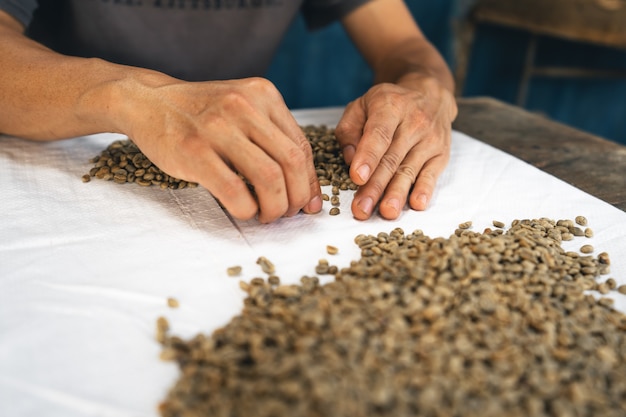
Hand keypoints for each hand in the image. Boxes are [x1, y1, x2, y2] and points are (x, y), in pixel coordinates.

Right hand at [120, 76, 321, 222]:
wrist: (148, 101)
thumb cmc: (201, 113)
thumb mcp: (243, 110)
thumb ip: (272, 139)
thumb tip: (306, 188)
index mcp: (263, 94)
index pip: (301, 146)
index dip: (310, 181)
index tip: (309, 202)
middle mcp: (244, 106)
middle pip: (291, 163)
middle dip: (297, 197)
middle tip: (288, 213)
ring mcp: (218, 127)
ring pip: (269, 178)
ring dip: (275, 207)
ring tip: (267, 215)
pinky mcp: (194, 151)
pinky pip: (234, 191)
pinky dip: (247, 209)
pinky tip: (245, 211)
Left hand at [335, 75, 456, 219]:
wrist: (431, 96)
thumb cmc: (388, 105)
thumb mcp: (362, 106)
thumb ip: (349, 130)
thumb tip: (349, 159)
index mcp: (390, 106)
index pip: (379, 134)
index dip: (368, 156)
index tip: (357, 177)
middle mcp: (413, 122)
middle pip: (392, 159)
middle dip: (376, 186)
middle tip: (362, 209)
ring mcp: (430, 140)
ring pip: (409, 170)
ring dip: (397, 194)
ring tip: (386, 212)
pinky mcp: (441, 154)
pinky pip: (431, 174)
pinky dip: (424, 190)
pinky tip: (416, 204)